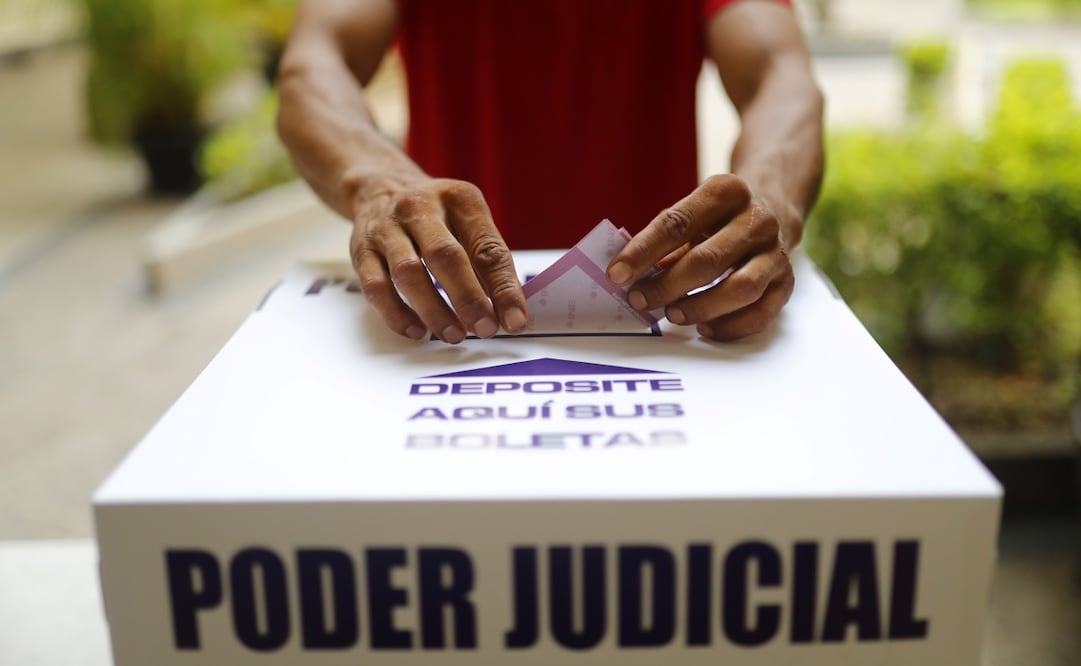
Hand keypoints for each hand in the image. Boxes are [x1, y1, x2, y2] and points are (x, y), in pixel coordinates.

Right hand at [349, 176, 527, 342]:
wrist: (380, 188)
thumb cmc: (436, 215)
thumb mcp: (468, 222)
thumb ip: (487, 262)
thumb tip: (508, 311)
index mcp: (459, 199)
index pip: (487, 248)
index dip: (504, 288)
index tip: (515, 321)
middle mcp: (420, 207)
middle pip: (445, 256)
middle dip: (468, 299)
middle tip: (485, 330)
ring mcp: (387, 228)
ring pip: (408, 273)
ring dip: (433, 310)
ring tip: (454, 335)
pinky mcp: (361, 250)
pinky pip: (376, 287)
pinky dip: (397, 314)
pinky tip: (417, 331)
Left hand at [606, 174, 797, 340]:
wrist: (774, 206)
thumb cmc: (717, 218)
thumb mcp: (690, 214)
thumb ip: (663, 242)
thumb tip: (628, 276)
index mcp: (725, 191)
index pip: (676, 222)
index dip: (643, 251)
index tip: (616, 274)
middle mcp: (756, 219)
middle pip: (707, 260)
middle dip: (666, 285)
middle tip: (640, 300)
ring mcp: (775, 251)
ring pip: (740, 289)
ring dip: (700, 308)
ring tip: (672, 314)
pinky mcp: (787, 280)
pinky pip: (761, 312)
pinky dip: (730, 327)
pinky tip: (705, 328)